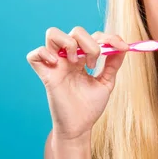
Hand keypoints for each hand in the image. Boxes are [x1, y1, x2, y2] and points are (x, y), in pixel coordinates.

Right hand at [27, 26, 128, 140]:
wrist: (80, 127)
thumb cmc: (89, 107)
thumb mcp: (106, 83)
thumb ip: (113, 64)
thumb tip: (123, 47)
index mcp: (83, 58)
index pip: (93, 35)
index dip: (109, 37)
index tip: (123, 48)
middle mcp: (68, 57)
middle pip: (75, 31)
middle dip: (90, 43)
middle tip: (94, 64)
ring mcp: (55, 64)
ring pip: (52, 33)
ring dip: (68, 42)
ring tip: (76, 61)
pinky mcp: (46, 75)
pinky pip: (34, 55)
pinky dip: (44, 53)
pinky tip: (57, 65)